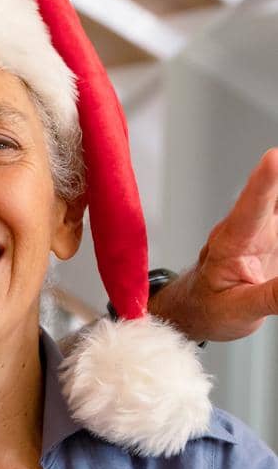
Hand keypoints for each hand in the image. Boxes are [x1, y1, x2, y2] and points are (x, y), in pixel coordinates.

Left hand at [151, 149, 277, 341]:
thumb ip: (271, 297)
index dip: (264, 181)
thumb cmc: (208, 308)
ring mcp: (264, 229)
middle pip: (273, 193)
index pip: (250, 207)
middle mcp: (248, 228)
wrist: (198, 310)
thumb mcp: (237, 310)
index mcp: (231, 243)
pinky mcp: (275, 235)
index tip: (274, 158)